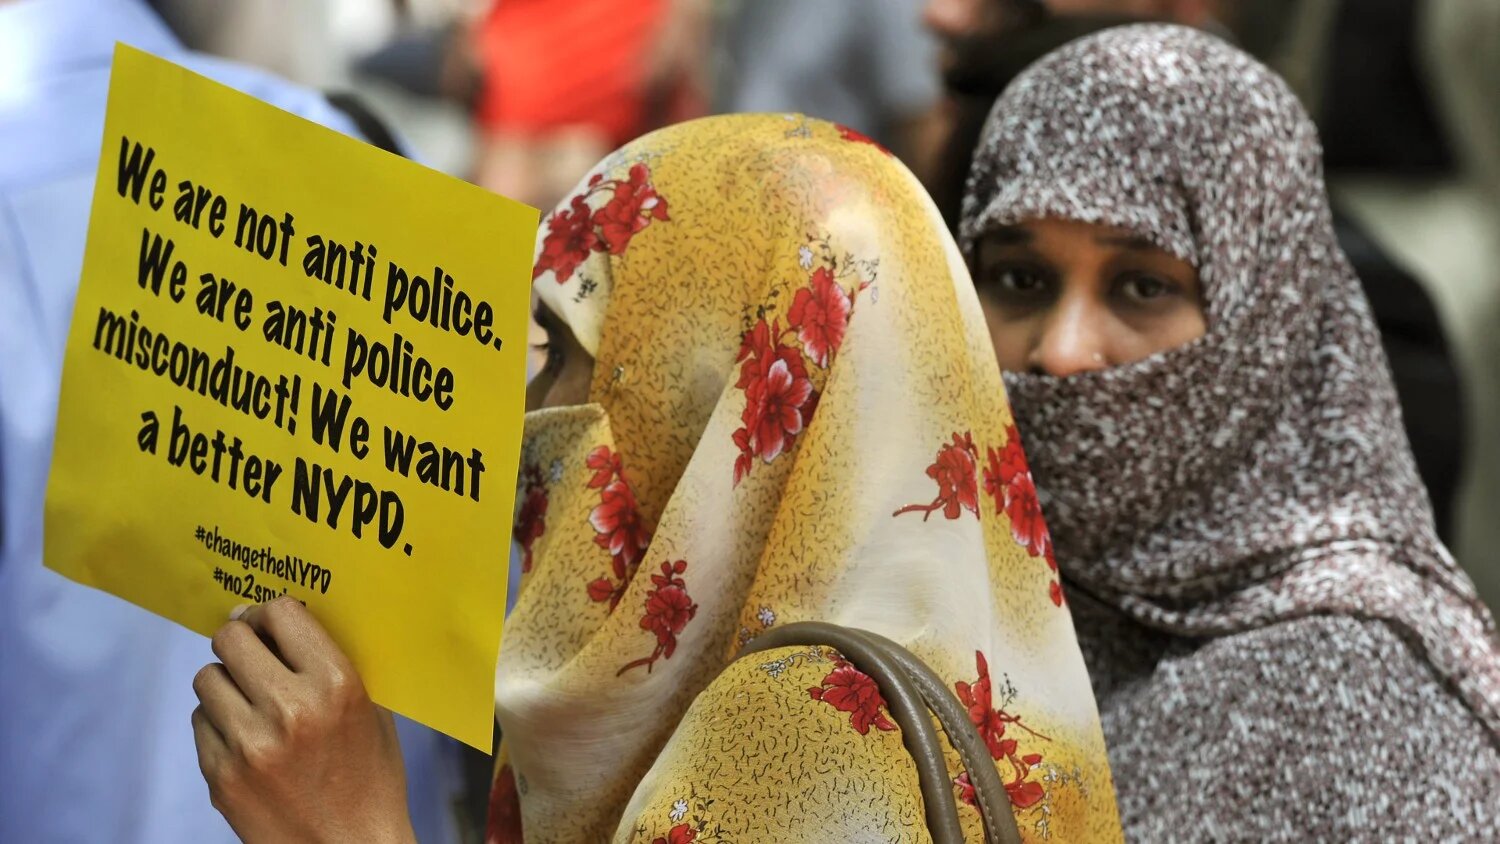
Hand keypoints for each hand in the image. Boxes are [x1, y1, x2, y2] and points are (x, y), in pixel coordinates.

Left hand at [191, 597, 415, 843]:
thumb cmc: (370, 779)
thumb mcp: (373, 711)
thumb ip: (333, 663)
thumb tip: (280, 618)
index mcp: (335, 684)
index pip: (280, 613)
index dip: (270, 614)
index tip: (270, 624)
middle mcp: (289, 708)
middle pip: (230, 638)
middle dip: (241, 641)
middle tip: (252, 653)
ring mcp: (249, 745)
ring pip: (207, 678)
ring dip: (227, 683)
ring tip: (251, 702)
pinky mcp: (221, 776)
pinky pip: (201, 721)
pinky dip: (219, 723)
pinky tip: (247, 739)